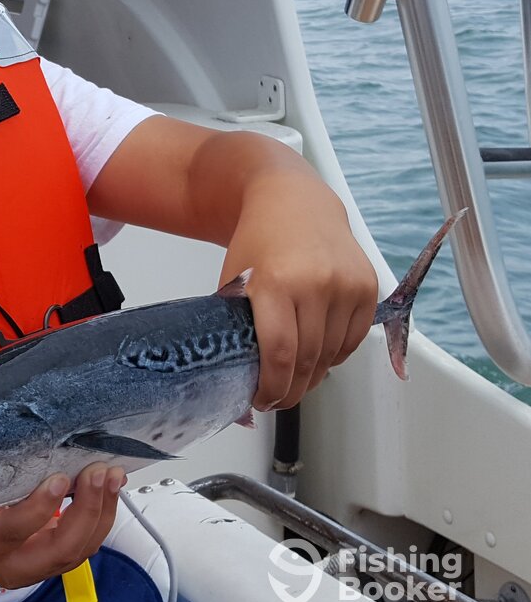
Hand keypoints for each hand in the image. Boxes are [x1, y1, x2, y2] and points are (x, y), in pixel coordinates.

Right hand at [0, 462, 125, 589]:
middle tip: (97, 472)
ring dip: (102, 512)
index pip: (13, 530)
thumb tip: (38, 447)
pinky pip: (84, 545)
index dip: (39, 507)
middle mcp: (12, 566)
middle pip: (60, 550)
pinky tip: (109, 487)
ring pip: (80, 551)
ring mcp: (37, 569)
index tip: (58, 478)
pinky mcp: (53, 562)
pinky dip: (101, 515)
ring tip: (112, 475)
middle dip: (86, 510)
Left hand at [220, 175, 377, 410]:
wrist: (292, 201)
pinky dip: (336, 353)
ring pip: (333, 355)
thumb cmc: (257, 242)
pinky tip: (317, 352)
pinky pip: (354, 339)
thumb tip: (237, 385)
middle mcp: (317, 283)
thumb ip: (234, 331)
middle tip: (277, 398)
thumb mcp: (233, 282)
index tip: (262, 400)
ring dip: (314, 374)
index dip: (272, 387)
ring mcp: (347, 284)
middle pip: (309, 360)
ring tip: (295, 377)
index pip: (280, 354)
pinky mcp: (368, 286)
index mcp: (276, 282)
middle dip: (292, 388)